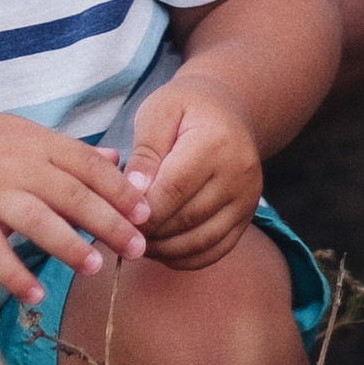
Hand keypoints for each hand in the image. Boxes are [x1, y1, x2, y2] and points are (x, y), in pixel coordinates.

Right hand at [0, 116, 146, 310]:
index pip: (86, 165)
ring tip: (95, 267)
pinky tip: (35, 296)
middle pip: (69, 193)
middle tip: (137, 247)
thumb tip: (117, 162)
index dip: (119, 189)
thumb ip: (69, 151)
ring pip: (36, 219)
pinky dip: (15, 274)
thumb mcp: (24, 135)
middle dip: (107, 221)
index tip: (146, 212)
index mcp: (36, 142)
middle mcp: (16, 165)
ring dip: (68, 245)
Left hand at [126, 72, 263, 269]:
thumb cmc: (186, 106)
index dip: (142, 210)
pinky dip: (186, 258)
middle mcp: (240, 173)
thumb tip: (133, 190)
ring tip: (137, 241)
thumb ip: (145, 151)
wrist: (227, 108)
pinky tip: (162, 249)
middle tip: (119, 233)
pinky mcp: (247, 216)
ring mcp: (248, 198)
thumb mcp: (159, 112)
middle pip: (186, 219)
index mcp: (216, 142)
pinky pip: (216, 250)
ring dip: (164, 250)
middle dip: (149, 233)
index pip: (173, 189)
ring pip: (201, 241)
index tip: (115, 215)